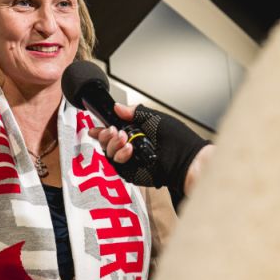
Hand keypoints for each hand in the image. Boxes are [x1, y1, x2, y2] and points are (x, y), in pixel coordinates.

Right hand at [88, 103, 211, 207]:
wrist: (184, 158)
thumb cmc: (176, 139)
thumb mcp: (153, 118)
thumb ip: (134, 112)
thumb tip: (118, 108)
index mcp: (136, 132)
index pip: (114, 130)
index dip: (102, 129)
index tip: (95, 127)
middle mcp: (131, 146)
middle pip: (106, 142)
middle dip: (106, 135)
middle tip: (114, 131)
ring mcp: (130, 160)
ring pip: (108, 153)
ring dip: (113, 144)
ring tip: (124, 139)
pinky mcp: (130, 171)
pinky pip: (116, 164)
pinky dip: (120, 155)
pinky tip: (129, 149)